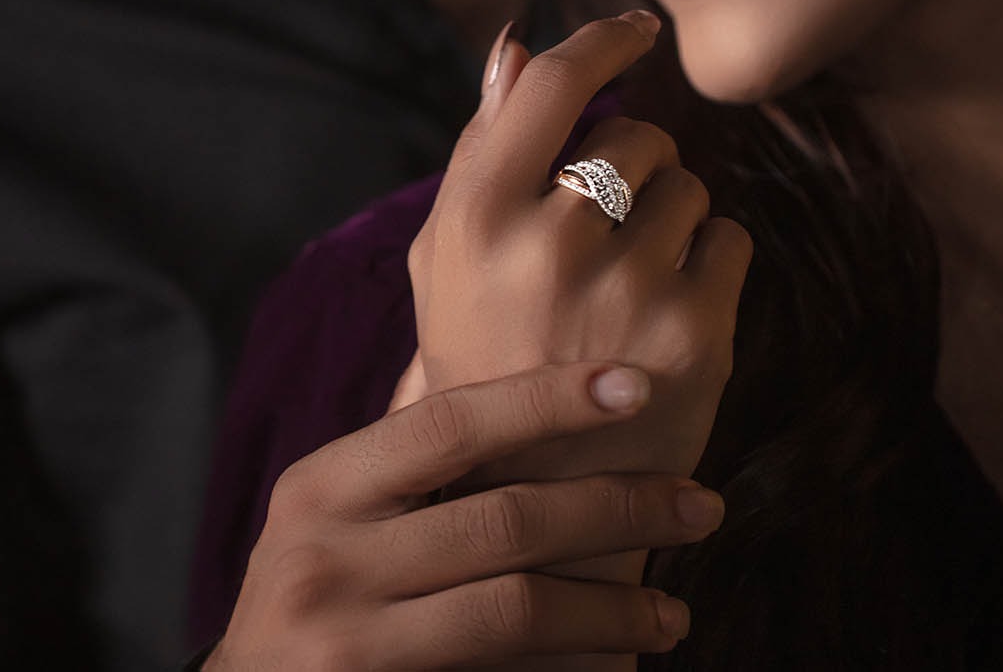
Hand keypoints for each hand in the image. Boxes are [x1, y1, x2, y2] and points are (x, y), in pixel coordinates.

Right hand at [205, 363, 724, 670]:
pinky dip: (574, 660)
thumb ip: (402, 450)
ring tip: (674, 611)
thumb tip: (496, 362)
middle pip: (504, 518)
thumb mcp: (326, 511)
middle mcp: (327, 555)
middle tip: (699, 504)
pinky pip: (503, 670)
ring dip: (613, 605)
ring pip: (516, 607)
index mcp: (323, 484)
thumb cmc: (304, 595)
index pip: (454, 421)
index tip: (636, 386)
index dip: (550, 398)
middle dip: (616, 507)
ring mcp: (345, 639)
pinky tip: (622, 657)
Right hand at [408, 12, 752, 485]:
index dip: (602, 40)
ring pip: (690, 185)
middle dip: (635, 167)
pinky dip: (712, 262)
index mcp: (473, 218)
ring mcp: (625, 291)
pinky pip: (731, 237)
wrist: (541, 497)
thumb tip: (514, 44)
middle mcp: (545, 247)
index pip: (552, 85)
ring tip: (630, 284)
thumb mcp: (447, 256)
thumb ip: (479, 147)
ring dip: (673, 217)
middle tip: (606, 236)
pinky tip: (669, 313)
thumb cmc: (486, 355)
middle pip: (636, 136)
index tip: (636, 28)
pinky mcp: (696, 333)